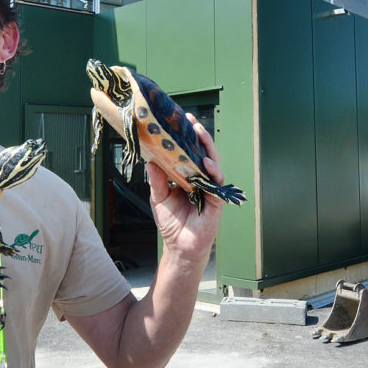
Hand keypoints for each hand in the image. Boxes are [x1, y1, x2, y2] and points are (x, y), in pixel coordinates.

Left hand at [146, 115, 225, 267]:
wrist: (180, 246)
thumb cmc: (171, 222)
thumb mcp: (159, 198)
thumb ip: (157, 181)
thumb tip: (150, 161)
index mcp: (188, 176)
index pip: (190, 152)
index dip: (187, 138)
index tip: (181, 121)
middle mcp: (201, 179)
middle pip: (204, 153)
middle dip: (200, 136)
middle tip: (192, 121)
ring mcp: (211, 189)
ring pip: (214, 163)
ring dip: (208, 148)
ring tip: (200, 134)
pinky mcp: (216, 201)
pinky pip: (217, 184)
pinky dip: (213, 172)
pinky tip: (207, 164)